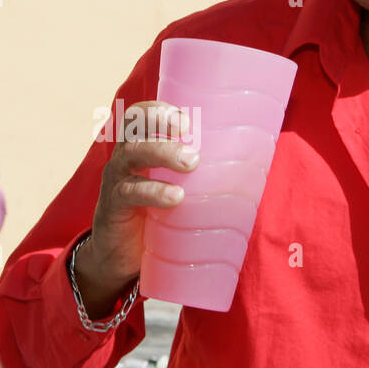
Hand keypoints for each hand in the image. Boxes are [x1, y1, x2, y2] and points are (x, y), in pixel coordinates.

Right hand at [75, 100, 198, 314]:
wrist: (121, 257)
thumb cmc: (156, 216)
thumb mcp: (176, 190)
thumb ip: (201, 177)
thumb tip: (255, 167)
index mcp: (140, 148)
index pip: (141, 116)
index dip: (159, 109)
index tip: (186, 118)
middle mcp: (124, 158)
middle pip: (135, 127)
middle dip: (160, 121)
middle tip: (188, 129)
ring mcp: (116, 180)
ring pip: (132, 154)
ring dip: (162, 152)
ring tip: (191, 162)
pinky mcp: (113, 207)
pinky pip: (128, 192)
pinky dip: (153, 192)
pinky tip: (175, 197)